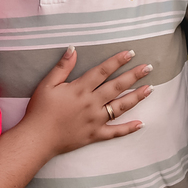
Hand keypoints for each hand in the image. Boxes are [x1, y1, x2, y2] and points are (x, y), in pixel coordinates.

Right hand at [23, 48, 152, 155]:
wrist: (37, 139)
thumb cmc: (40, 110)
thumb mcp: (47, 84)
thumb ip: (62, 67)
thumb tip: (73, 49)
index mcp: (80, 89)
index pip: (102, 71)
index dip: (117, 61)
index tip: (130, 53)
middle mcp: (91, 103)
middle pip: (116, 86)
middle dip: (133, 76)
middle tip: (148, 67)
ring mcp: (95, 120)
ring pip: (120, 107)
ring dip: (136, 97)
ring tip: (150, 89)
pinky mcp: (95, 135)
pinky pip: (115, 132)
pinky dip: (128, 128)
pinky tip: (141, 123)